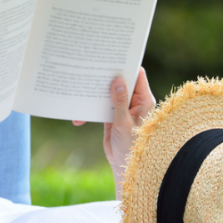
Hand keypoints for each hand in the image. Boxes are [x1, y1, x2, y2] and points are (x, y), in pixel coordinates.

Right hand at [73, 68, 155, 197]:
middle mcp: (134, 101)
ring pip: (108, 93)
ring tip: (81, 84)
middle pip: (120, 81)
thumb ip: (119, 102)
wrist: (125, 166)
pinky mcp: (112, 116)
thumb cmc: (132, 146)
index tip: (113, 56)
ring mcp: (122, 108)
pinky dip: (90, 108)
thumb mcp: (124, 123)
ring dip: (96, 92)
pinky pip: (100, 106)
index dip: (126, 64)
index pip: (137, 75)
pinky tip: (79, 113)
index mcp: (143, 99)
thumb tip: (116, 80)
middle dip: (107, 76)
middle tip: (93, 66)